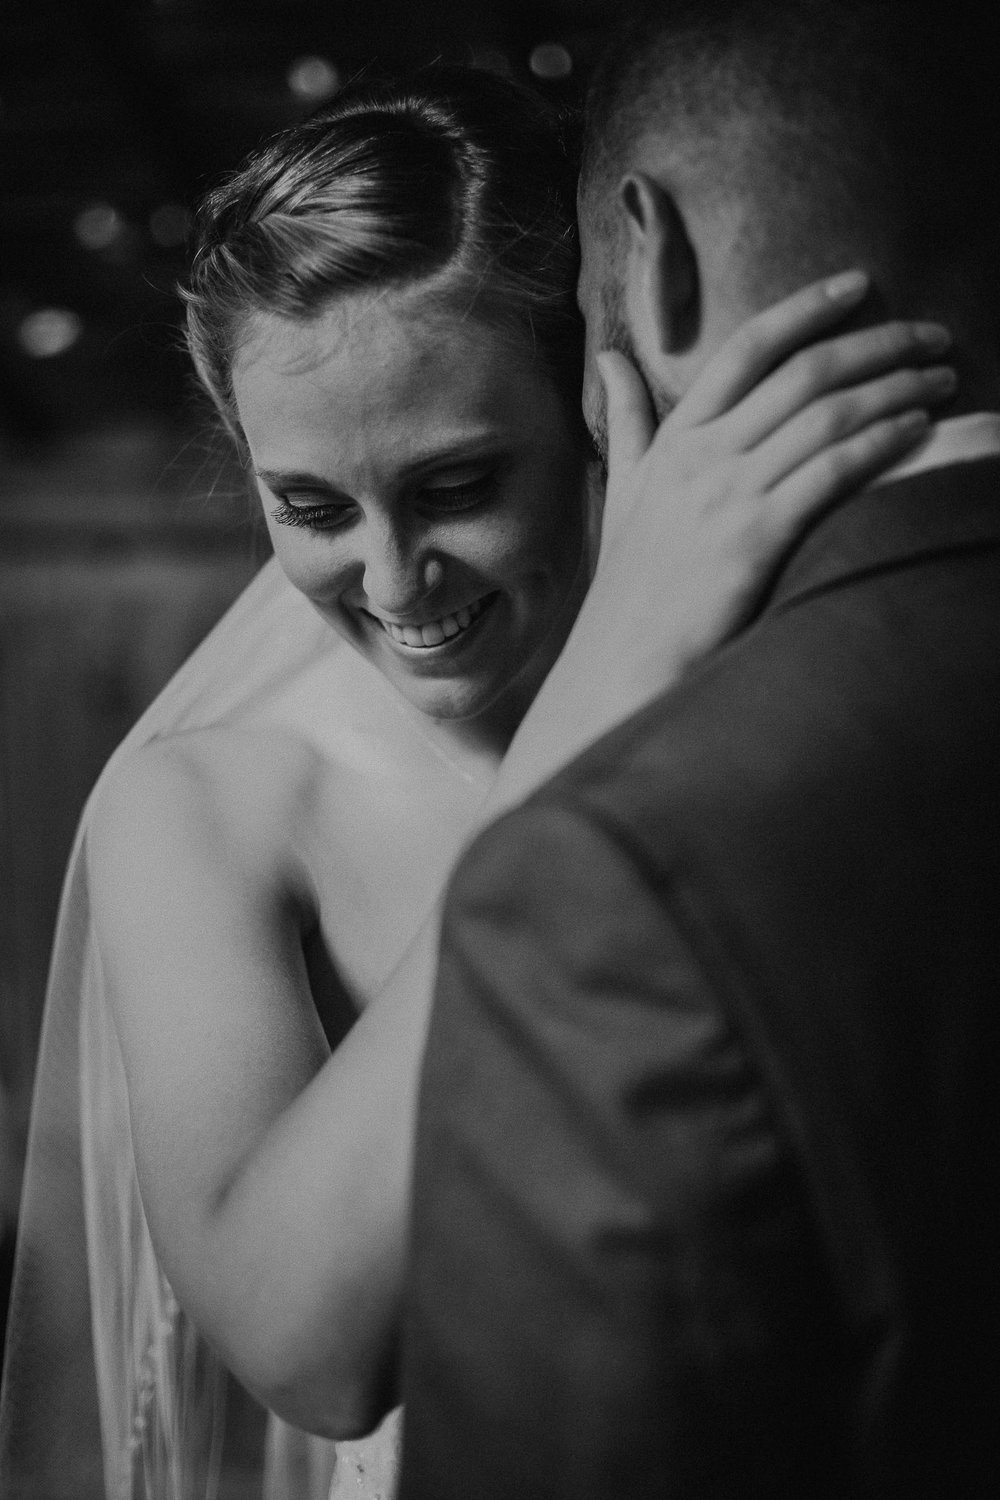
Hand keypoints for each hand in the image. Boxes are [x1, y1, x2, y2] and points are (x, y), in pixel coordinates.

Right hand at [592, 270, 953, 655]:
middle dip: (878, 343)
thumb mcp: (622, 489)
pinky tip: (917, 429)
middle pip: (803, 373)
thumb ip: (627, 420)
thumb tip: (609, 358)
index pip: (746, 348)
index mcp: (677, 437)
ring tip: (942, 379)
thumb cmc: (632, 579)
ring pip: (827, 416)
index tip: (858, 284)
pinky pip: (831, 473)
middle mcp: (704, 454)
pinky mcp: (756, 538)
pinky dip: (880, 444)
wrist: (626, 654)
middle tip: (932, 336)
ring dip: (895, 390)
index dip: (806, 307)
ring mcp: (729, 494)